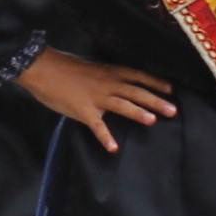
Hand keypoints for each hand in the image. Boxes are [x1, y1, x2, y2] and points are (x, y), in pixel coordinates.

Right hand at [17, 48, 173, 150]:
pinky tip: (114, 148)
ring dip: (138, 112)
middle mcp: (107, 83)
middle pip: (136, 91)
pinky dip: (105, 137)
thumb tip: (115, 85)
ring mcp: (95, 97)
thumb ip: (104, 78)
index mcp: (109, 72)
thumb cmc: (64, 67)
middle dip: (155, 100)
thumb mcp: (90, 68)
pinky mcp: (82, 110)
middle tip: (173, 110)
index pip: (137, 76)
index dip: (155, 82)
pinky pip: (96, 125)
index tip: (171, 89)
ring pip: (122, 104)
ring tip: (153, 120)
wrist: (42, 67)